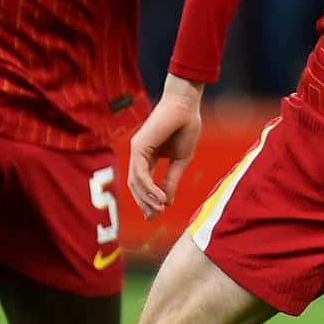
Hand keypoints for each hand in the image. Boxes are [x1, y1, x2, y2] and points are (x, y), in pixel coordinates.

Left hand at [128, 74, 205, 218]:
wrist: (187, 106)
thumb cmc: (186, 127)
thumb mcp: (181, 159)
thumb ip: (172, 179)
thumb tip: (166, 202)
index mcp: (148, 157)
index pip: (143, 183)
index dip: (149, 200)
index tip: (157, 214)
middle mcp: (138, 154)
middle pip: (136, 186)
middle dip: (144, 203)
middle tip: (154, 217)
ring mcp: (136, 150)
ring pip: (136, 182)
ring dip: (146, 199)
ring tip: (159, 210)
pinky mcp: (139, 146)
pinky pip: (141, 173)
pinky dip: (149, 188)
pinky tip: (159, 198)